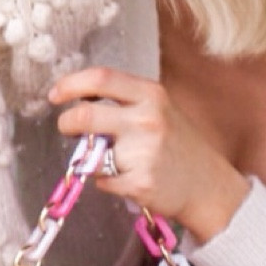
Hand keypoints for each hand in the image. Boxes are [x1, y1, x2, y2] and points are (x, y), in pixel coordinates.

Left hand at [48, 67, 249, 244]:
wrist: (209, 186)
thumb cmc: (178, 145)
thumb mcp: (160, 109)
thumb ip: (125, 101)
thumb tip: (78, 100)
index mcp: (151, 95)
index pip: (100, 78)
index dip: (71, 85)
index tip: (56, 95)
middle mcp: (147, 120)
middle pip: (84, 116)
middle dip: (66, 124)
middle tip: (68, 129)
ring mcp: (144, 153)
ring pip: (89, 154)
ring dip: (89, 158)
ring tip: (112, 160)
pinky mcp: (139, 183)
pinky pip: (101, 181)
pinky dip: (106, 181)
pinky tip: (127, 180)